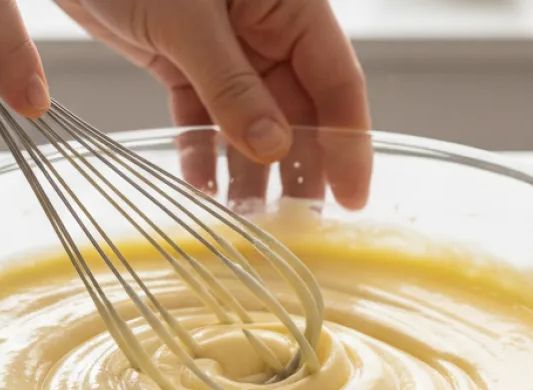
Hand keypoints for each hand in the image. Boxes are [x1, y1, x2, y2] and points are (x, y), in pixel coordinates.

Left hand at [55, 0, 371, 208]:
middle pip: (298, 109)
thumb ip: (231, 86)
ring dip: (247, 168)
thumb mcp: (188, 22)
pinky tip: (201, 186)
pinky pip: (203, 115)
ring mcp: (224, 45)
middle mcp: (264, 26)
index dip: (348, 141)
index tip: (352, 196)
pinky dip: (202, 150)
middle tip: (300, 224)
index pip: (337, 80)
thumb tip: (272, 146)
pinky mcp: (181, 58)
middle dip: (299, 166)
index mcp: (290, 4)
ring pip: (250, 119)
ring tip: (247, 218)